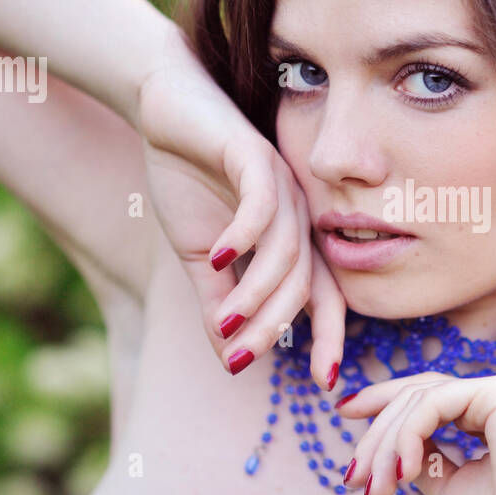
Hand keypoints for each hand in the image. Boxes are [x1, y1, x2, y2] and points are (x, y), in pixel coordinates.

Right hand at [136, 23, 343, 387]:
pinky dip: (243, 235)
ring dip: (256, 291)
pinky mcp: (255, 156)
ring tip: (228, 319)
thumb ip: (218, 303)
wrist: (165, 112)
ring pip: (285, 251)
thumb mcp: (199, 258)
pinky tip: (218, 257)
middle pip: (303, 283)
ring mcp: (282, 185)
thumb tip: (231, 358)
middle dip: (278, 325)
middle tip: (248, 355)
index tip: (328, 382)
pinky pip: (262, 204)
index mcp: (292, 240)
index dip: (330, 337)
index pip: (321, 296)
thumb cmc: (188, 181)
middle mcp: (298, 216)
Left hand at [337, 371, 495, 494]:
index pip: (426, 395)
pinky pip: (434, 403)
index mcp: (490, 412)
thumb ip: (420, 457)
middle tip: (352, 476)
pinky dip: (408, 436)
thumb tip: (387, 443)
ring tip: (374, 488)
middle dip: (376, 434)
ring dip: (386, 444)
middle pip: (416, 394)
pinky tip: (402, 472)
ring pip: (419, 398)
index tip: (343, 413)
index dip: (382, 401)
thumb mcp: (447, 485)